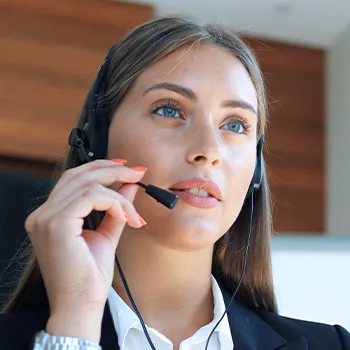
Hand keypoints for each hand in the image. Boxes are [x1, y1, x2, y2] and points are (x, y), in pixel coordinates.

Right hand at [25, 159, 146, 341]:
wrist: (81, 306)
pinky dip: (113, 203)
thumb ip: (116, 208)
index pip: (74, 179)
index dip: (101, 168)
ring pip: (88, 185)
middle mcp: (43, 214)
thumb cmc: (89, 276)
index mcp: (51, 216)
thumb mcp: (106, 235)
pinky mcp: (56, 224)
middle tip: (138, 173)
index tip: (126, 167)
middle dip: (113, 170)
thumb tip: (130, 186)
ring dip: (119, 194)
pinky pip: (90, 197)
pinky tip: (126, 217)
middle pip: (79, 175)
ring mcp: (46, 218)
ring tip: (134, 212)